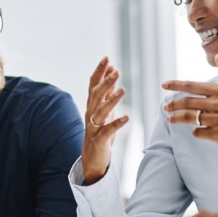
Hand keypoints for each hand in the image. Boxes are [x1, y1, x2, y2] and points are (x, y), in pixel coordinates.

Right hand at [81, 57, 128, 183]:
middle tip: (116, 71)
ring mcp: (93, 127)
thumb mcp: (105, 109)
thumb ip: (108, 91)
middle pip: (96, 95)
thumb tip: (112, 70)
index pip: (93, 84)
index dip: (99, 71)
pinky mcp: (99, 140)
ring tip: (122, 90)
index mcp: (92, 105)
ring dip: (111, 100)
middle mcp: (90, 113)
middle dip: (105, 82)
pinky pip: (107, 130)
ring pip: (100, 111)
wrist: (92, 158)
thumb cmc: (100, 131)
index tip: (107, 58)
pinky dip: (117, 123)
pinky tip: (127, 118)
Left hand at [162, 54, 217, 175]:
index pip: (193, 86)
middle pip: (187, 102)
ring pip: (190, 117)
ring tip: (171, 119)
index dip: (176, 85)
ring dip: (177, 118)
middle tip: (166, 107)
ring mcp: (217, 120)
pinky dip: (196, 132)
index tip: (164, 85)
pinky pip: (199, 132)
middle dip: (173, 104)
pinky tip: (196, 131)